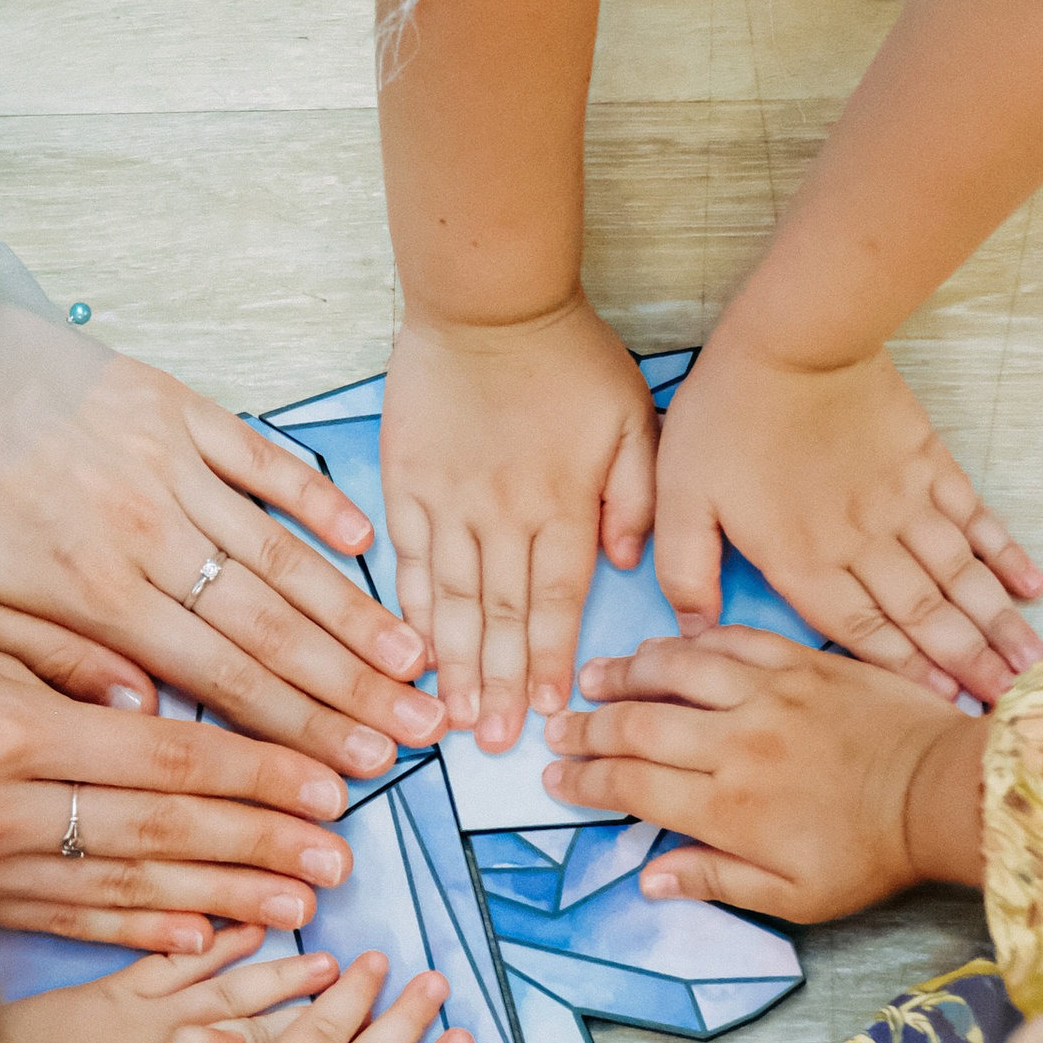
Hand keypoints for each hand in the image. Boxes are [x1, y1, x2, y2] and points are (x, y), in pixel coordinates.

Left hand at [0, 324, 444, 784]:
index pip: (224, 680)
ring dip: (354, 612)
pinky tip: (364, 541)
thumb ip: (50, 662)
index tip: (358, 768)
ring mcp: (174, 467)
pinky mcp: (177, 409)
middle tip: (421, 729)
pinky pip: (263, 460)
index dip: (299, 729)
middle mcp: (153, 536)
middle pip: (274, 630)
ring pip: (283, 555)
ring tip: (413, 658)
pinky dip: (317, 498)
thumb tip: (140, 715)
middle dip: (354, 689)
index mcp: (99, 595)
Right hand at [0, 627, 360, 951]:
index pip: (166, 759)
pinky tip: (204, 938)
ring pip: (129, 888)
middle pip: (164, 831)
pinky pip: (71, 925)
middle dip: (263, 845)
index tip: (328, 784)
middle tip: (341, 858)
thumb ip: (64, 680)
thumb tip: (156, 711)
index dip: (256, 775)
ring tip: (300, 906)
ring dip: (225, 899)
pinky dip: (143, 933)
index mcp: (11, 728)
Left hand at [0, 928, 331, 1042]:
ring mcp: (145, 1013)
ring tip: (327, 957)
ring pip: (227, 983)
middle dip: (324, 1006)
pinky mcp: (108, 993)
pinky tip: (239, 926)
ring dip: (278, 969)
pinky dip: (208, 941)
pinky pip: (171, 957)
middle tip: (375, 985)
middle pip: (266, 1022)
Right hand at [382, 300, 655, 748]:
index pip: (555, 602)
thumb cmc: (568, 355)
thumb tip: (624, 563)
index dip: (548, 661)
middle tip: (490, 743)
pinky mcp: (407, 482)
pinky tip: (409, 646)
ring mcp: (450, 501)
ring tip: (447, 715)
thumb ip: (636, 496)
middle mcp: (503, 514)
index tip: (543, 712)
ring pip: (451, 599)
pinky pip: (408, 558)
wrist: (488, 300)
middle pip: (500, 616)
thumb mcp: (634, 418)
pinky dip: (409, 606)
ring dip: (451, 661)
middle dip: (496, 684)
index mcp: (562, 504)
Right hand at [544, 627, 986, 918]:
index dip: (584, 781)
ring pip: (676, 671)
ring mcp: (770, 696)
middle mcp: (737, 744)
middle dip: (588, 727)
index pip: (630, 786)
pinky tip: (672, 645)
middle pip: (638, 726)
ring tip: (597, 676)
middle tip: (560, 727)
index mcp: (728, 807)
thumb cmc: (872, 853)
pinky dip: (694, 640)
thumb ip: (717, 881)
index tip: (558, 778)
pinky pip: (733, 640)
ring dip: (628, 672)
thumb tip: (651, 878)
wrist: (941, 793)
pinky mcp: (803, 664)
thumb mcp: (794, 897)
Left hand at [651, 332, 1042, 702]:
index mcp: (804, 560)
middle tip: (1006, 705)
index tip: (940, 708)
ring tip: (1030, 662)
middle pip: (924, 616)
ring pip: (958, 576)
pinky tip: (1030, 583)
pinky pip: (975, 518)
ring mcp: (905, 502)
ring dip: (995, 623)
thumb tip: (694, 629)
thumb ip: (685, 569)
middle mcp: (864, 542)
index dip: (901, 674)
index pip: (860, 632)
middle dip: (967, 664)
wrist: (795, 338)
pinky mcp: (928, 462)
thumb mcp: (680, 497)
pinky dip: (1003, 553)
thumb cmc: (728, 414)